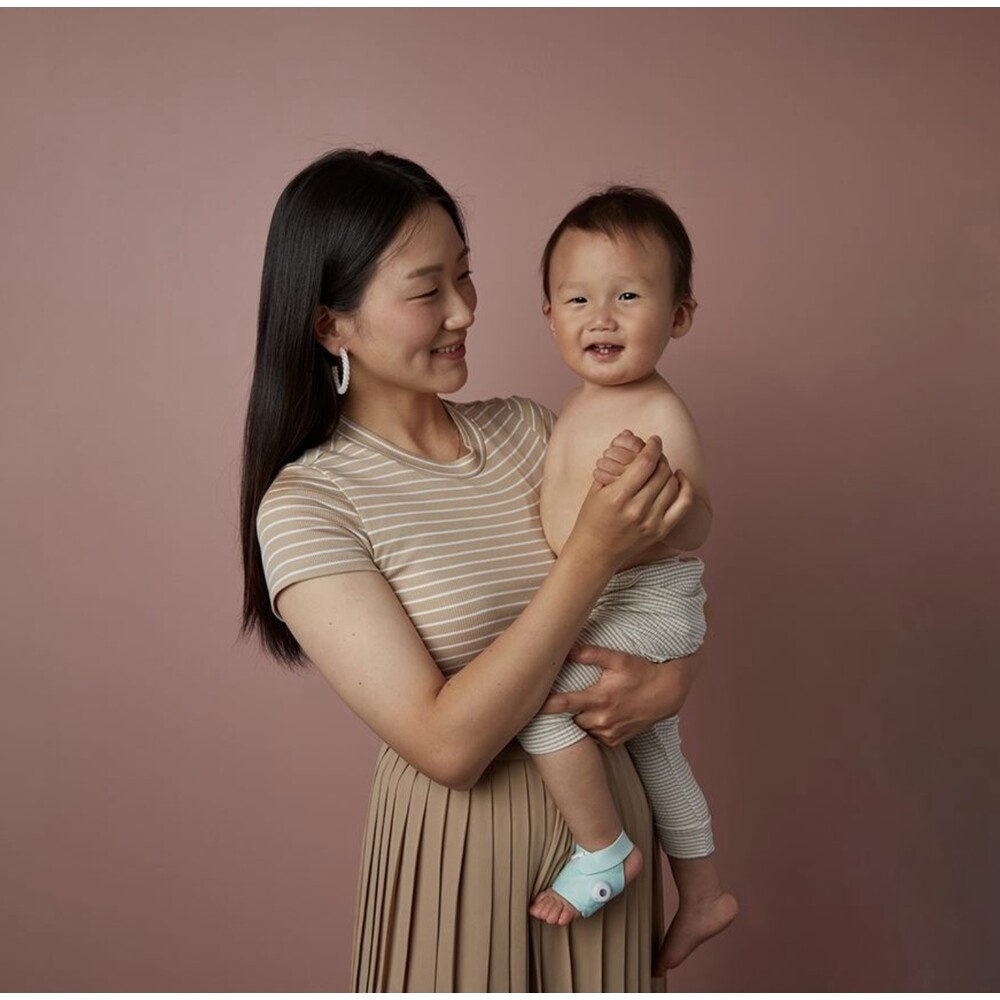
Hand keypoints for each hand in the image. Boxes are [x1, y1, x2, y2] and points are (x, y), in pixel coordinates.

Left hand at [538, 617, 708, 745]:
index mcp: (599, 698)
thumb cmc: (642, 672)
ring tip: (584, 706)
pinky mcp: (617, 741)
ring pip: (583, 730)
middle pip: (570, 719)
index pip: (563, 704)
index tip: (528, 704)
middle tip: (559, 700)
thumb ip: (591, 654)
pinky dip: (594, 728)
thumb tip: (567, 648)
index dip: (544, 705)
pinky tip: (599, 715)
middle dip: (565, 711)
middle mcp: (603, 719)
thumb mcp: (618, 659)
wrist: (667, 693)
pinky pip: (596, 737)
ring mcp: (610, 732)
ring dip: (580, 720)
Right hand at [569, 434, 691, 569]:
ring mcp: (651, 522)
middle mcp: (637, 509)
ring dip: (669, 470)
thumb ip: (614, 463)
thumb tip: (630, 435)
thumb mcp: (596, 489)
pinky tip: (679, 477)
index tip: (654, 439)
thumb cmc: (591, 518)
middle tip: (655, 452)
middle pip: (661, 472)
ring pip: (672, 484)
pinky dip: (685, 487)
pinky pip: (683, 504)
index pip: (645, 463)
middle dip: (660, 457)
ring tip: (661, 465)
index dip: (653, 447)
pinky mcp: (660, 531)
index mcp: (617, 497)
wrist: (595, 553)